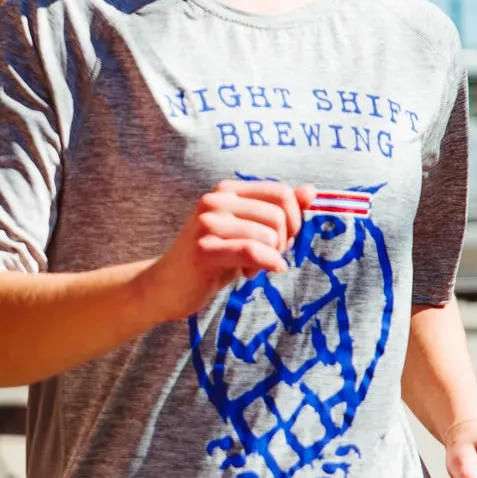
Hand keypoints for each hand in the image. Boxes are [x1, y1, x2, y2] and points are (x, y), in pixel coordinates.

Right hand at [139, 179, 315, 323]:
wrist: (166, 287)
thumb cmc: (211, 260)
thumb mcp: (246, 231)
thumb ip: (277, 210)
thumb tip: (310, 191)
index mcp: (226, 191)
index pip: (281, 193)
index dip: (294, 219)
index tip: (282, 240)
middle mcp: (215, 201)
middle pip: (278, 215)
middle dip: (282, 242)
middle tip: (264, 258)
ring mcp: (207, 224)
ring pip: (267, 236)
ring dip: (268, 258)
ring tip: (248, 268)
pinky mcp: (204, 250)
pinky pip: (251, 251)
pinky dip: (265, 264)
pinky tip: (255, 274)